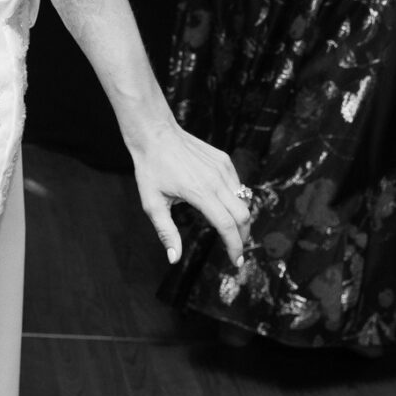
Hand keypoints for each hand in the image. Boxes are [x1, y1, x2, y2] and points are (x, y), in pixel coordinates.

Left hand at [127, 121, 249, 267]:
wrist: (155, 134)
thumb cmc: (150, 169)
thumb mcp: (152, 204)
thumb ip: (166, 232)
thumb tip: (174, 258)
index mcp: (199, 193)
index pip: (227, 226)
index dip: (234, 247)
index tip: (235, 261)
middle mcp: (216, 180)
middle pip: (243, 216)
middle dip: (243, 236)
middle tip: (235, 250)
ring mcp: (223, 168)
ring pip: (244, 200)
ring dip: (240, 219)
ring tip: (230, 231)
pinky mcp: (224, 160)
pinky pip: (238, 185)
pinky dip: (236, 200)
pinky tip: (222, 206)